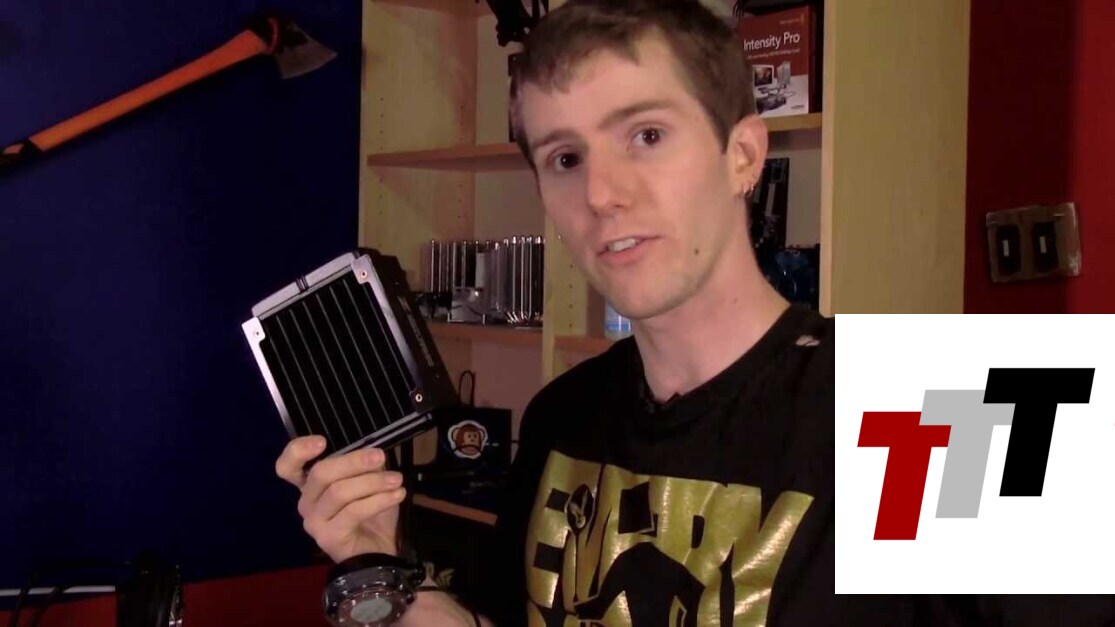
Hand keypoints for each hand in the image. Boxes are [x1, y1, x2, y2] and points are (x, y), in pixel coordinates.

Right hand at [275, 436, 407, 562]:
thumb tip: (373, 455)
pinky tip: (397, 495)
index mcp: (311, 484)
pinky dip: (379, 500)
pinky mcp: (328, 537)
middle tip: (381, 457)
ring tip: (397, 480)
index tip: (322, 441)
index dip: (298, 451)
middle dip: (353, 462)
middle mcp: (306, 502)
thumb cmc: (371, 512)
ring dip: (373, 482)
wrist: (379, 550)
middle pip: (321, 473)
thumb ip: (364, 467)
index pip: (287, 466)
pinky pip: (353, 511)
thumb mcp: (369, 481)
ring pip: (339, 492)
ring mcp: (314, 521)